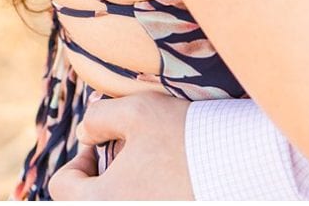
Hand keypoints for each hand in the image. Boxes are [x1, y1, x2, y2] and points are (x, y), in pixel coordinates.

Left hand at [50, 93, 191, 200]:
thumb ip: (98, 118)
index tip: (101, 146)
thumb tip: (84, 134)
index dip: (77, 161)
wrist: (247, 169)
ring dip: (126, 190)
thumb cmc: (187, 140)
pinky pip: (148, 205)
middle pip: (91, 202)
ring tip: (150, 170)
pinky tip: (171, 182)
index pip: (62, 186)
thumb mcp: (137, 111)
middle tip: (125, 157)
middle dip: (101, 179)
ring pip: (119, 204)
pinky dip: (150, 196)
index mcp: (104, 202)